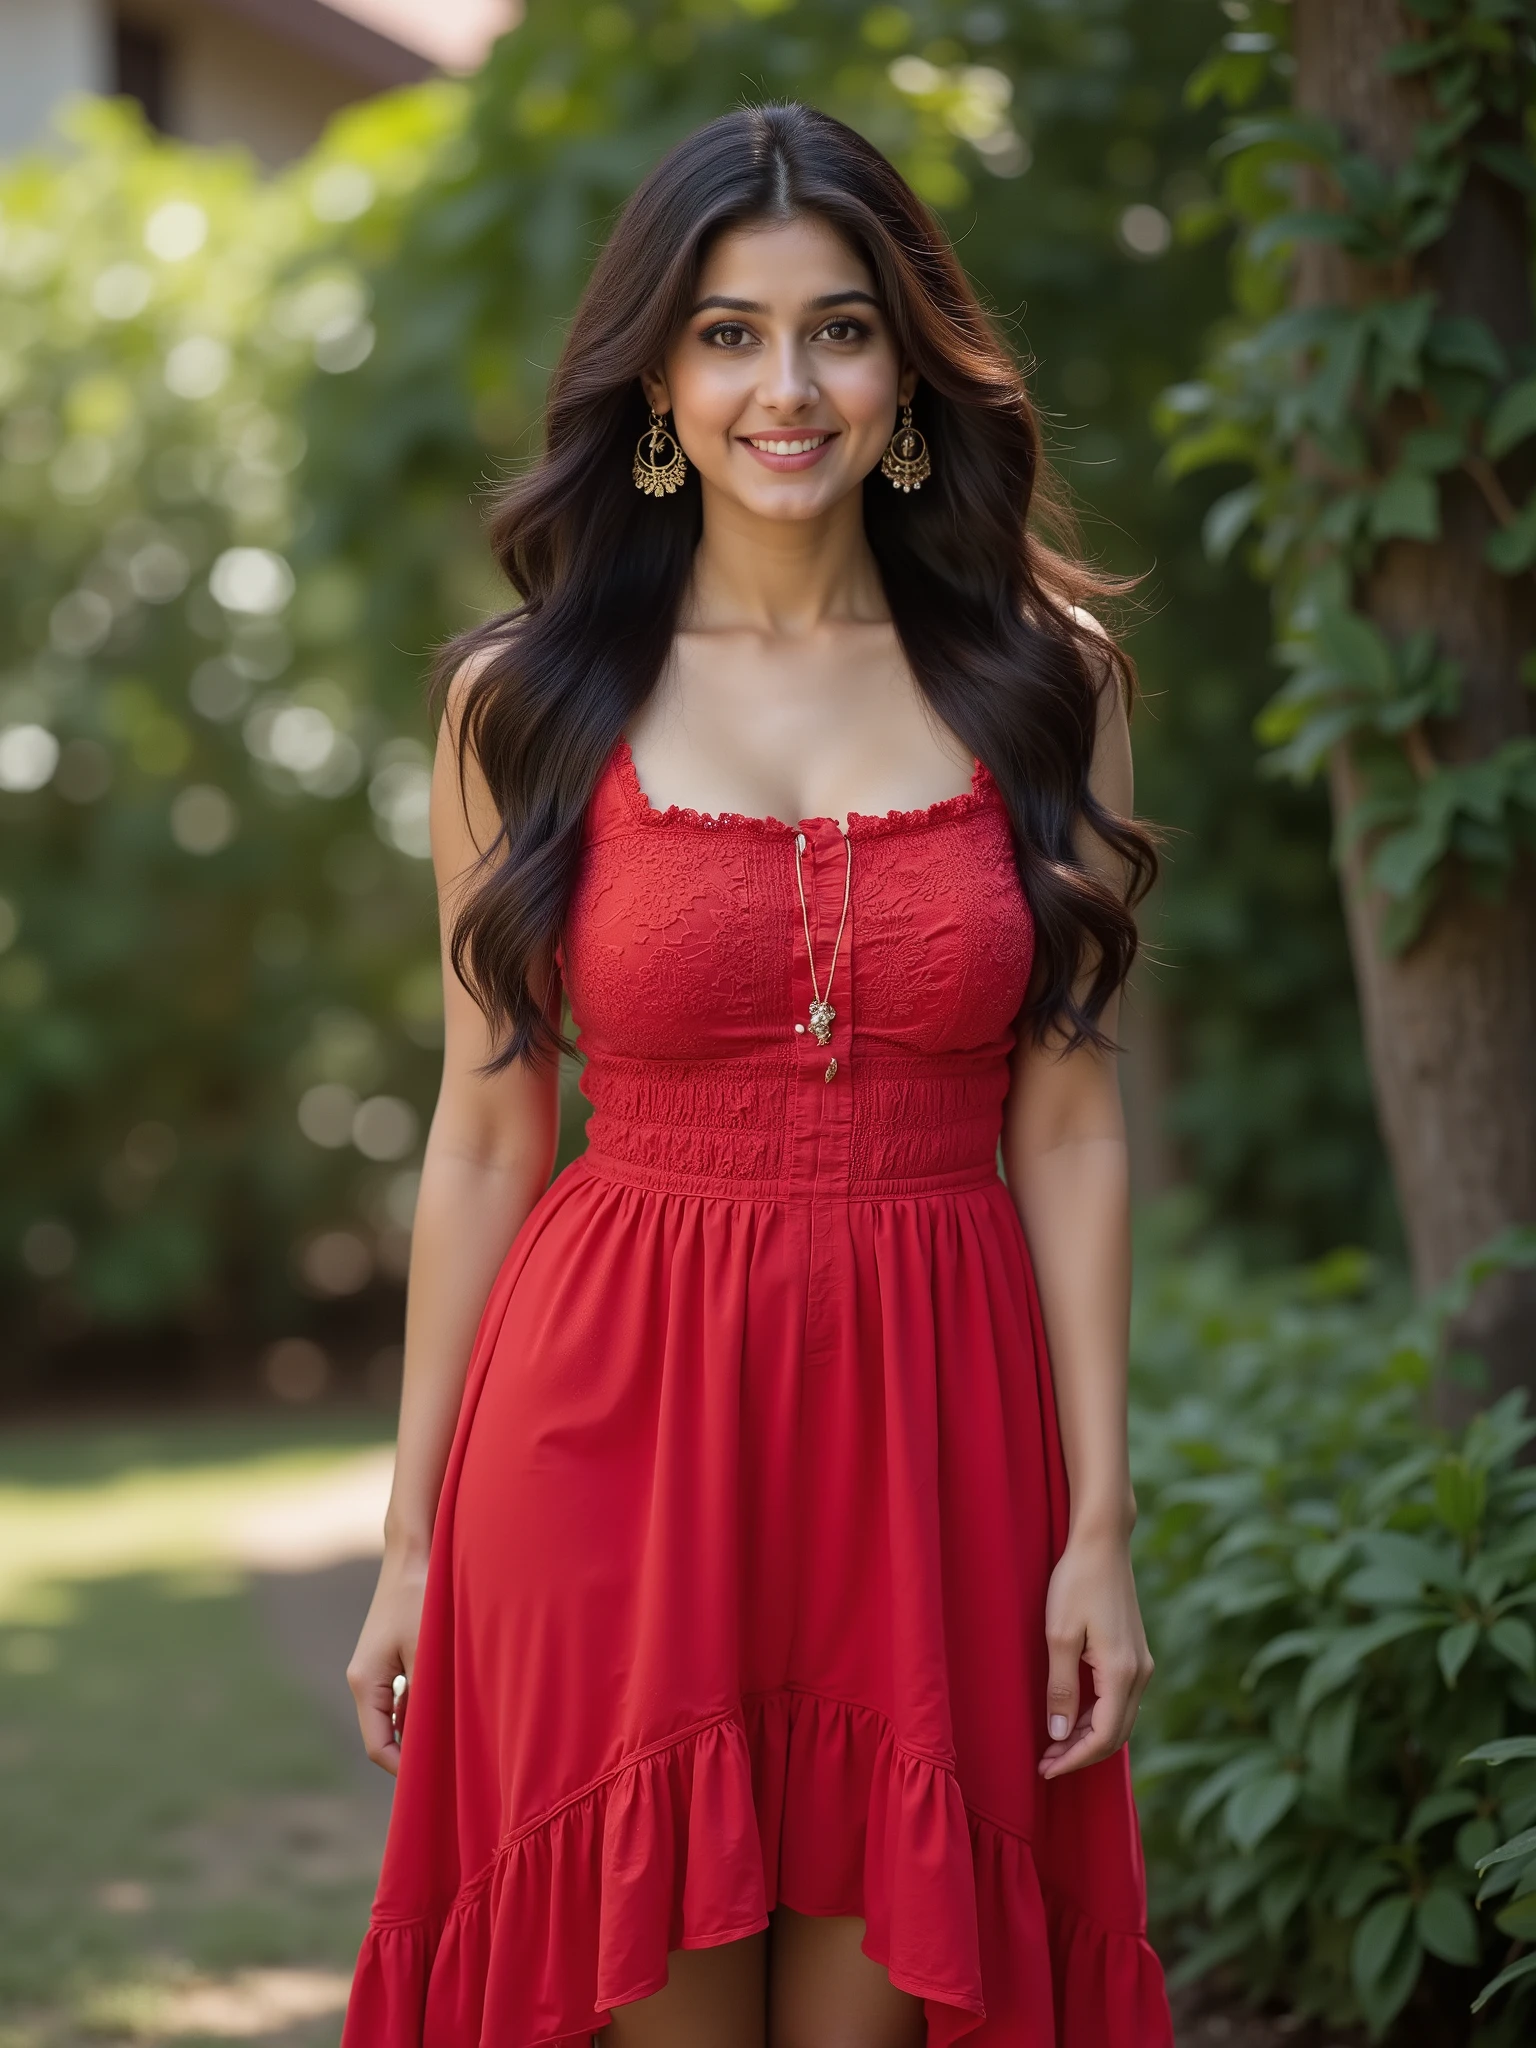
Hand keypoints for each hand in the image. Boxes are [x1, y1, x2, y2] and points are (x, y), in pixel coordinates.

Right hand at [346, 1549, 427, 1775]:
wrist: (415, 1553)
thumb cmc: (422, 1599)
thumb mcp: (427, 1651)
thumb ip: (425, 1697)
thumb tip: (430, 1741)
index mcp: (364, 1682)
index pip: (377, 1744)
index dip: (403, 1769)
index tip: (432, 1783)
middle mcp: (363, 1680)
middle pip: (382, 1734)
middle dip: (411, 1754)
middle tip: (446, 1773)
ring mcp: (375, 1668)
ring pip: (393, 1715)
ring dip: (417, 1730)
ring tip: (451, 1747)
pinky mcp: (390, 1657)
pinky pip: (401, 1697)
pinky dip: (420, 1709)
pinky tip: (448, 1713)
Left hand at [1037, 1530, 1152, 1780]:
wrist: (1102, 1543)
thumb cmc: (1076, 1583)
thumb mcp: (1059, 1636)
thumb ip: (1061, 1689)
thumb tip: (1060, 1734)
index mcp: (1122, 1672)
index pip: (1104, 1736)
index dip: (1075, 1758)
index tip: (1046, 1768)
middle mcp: (1139, 1672)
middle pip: (1116, 1734)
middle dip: (1081, 1753)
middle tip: (1046, 1761)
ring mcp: (1141, 1663)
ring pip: (1119, 1718)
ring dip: (1089, 1736)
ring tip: (1054, 1743)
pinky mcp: (1135, 1652)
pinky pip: (1120, 1699)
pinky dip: (1097, 1716)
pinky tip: (1072, 1715)